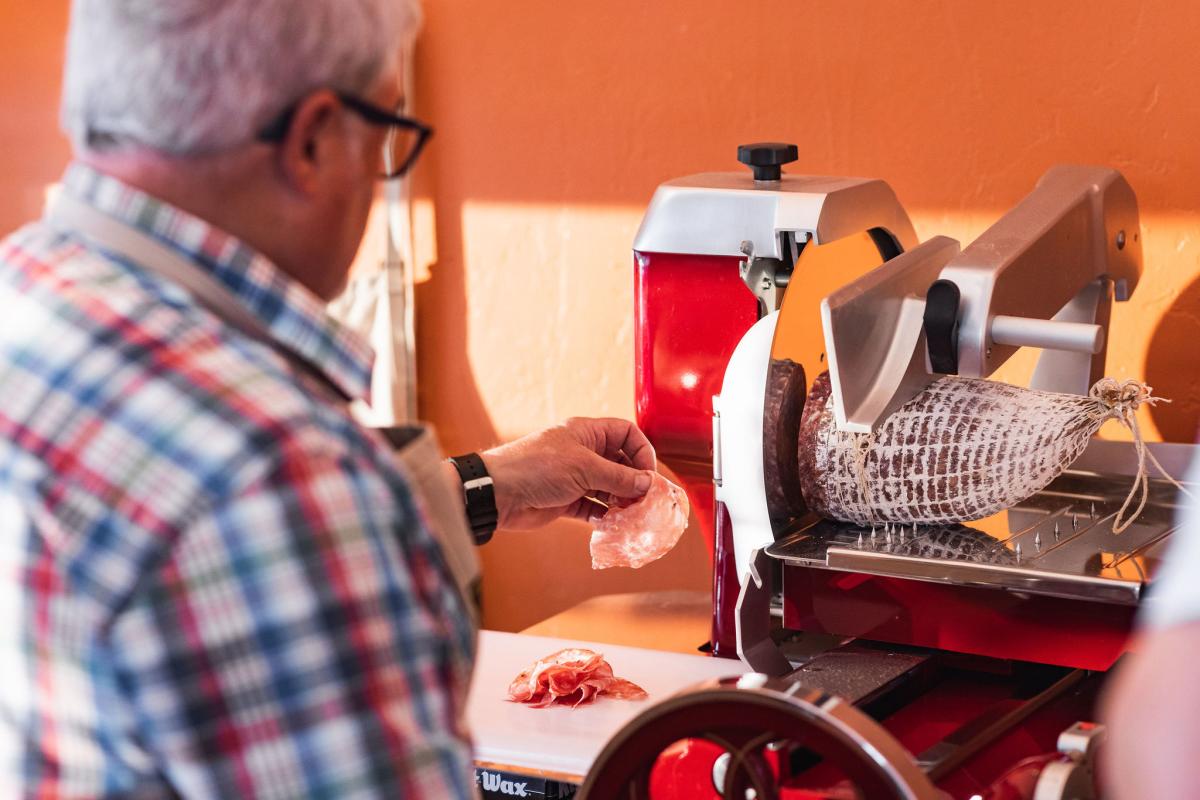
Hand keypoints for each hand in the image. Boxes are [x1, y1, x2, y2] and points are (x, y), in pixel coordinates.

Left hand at [478, 417, 656, 530]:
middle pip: (620, 463)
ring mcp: (574, 477)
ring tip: (632, 515)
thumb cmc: (537, 467)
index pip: (626, 434)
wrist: (498, 492)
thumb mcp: (584, 467)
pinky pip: (593, 507)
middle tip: (645, 501)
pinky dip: (604, 516)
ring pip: (608, 488)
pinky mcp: (566, 501)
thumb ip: (619, 476)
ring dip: (621, 501)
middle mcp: (583, 453)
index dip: (641, 452)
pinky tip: (614, 525)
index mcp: (587, 433)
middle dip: (634, 481)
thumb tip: (647, 483)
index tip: (648, 475)